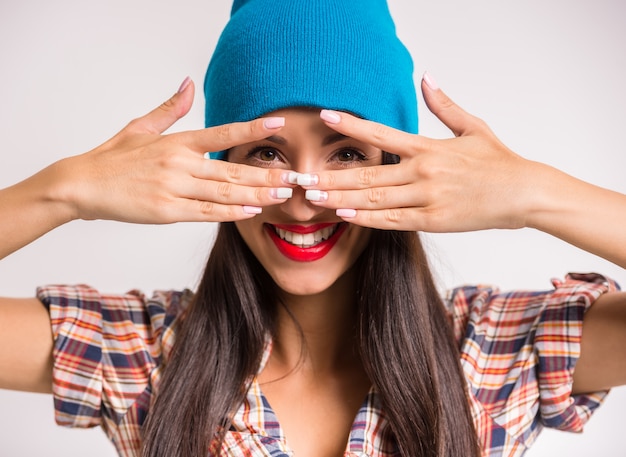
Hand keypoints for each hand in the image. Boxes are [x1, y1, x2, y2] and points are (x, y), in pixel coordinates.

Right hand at [48, 78, 292, 223]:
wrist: (82, 184)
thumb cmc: (113, 158)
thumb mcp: (141, 127)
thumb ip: (170, 109)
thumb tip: (187, 83)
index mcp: (177, 142)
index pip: (222, 133)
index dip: (252, 128)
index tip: (279, 124)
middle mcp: (179, 163)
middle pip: (232, 170)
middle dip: (267, 174)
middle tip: (296, 176)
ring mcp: (173, 188)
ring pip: (224, 193)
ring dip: (257, 194)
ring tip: (283, 194)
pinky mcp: (166, 211)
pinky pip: (206, 212)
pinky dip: (231, 212)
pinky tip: (252, 211)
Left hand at [302, 75, 539, 231]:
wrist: (525, 193)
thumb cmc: (499, 162)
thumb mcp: (473, 127)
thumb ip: (444, 105)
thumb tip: (426, 78)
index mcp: (428, 148)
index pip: (381, 133)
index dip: (351, 124)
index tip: (325, 116)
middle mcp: (423, 172)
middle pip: (368, 175)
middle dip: (331, 176)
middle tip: (302, 177)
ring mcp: (427, 198)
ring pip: (375, 199)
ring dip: (340, 198)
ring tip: (312, 197)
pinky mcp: (433, 220)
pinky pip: (393, 221)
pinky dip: (366, 219)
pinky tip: (343, 215)